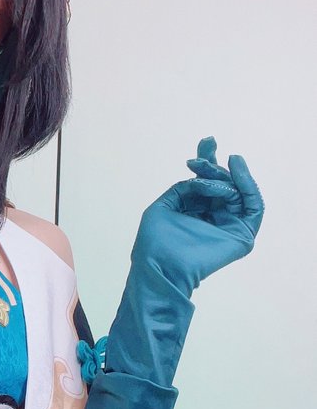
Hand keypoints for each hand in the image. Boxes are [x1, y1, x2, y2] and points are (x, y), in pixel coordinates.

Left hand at [130, 136, 264, 296]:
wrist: (159, 267)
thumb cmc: (155, 243)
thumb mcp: (164, 206)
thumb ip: (183, 189)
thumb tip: (199, 177)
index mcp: (195, 211)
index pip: (207, 183)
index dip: (208, 162)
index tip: (207, 141)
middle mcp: (214, 217)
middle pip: (224, 184)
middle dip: (213, 167)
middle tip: (200, 158)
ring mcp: (229, 226)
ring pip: (238, 192)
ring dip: (225, 176)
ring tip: (212, 169)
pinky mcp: (242, 235)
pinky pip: (253, 206)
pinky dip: (247, 185)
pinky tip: (236, 170)